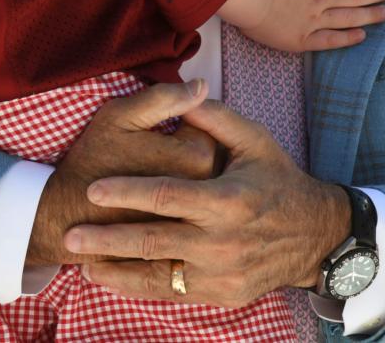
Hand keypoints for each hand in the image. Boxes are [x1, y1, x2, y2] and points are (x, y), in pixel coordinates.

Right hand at [26, 79, 216, 266]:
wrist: (67, 218)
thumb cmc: (93, 160)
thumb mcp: (119, 116)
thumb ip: (163, 97)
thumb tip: (202, 84)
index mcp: (196, 156)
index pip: (208, 124)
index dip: (182, 120)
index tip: (158, 128)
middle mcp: (206, 191)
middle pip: (213, 155)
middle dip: (189, 147)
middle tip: (153, 152)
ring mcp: (200, 218)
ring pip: (207, 185)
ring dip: (190, 178)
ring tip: (151, 175)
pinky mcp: (188, 241)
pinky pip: (196, 214)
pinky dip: (185, 208)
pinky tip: (156, 206)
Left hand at [65, 98, 350, 306]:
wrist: (312, 235)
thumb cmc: (277, 179)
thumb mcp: (254, 141)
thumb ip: (216, 119)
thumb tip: (186, 90)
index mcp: (228, 200)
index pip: (167, 196)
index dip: (128, 193)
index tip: (94, 190)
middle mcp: (223, 241)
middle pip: (154, 241)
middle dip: (108, 239)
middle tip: (71, 236)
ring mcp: (221, 274)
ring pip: (158, 275)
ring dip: (116, 270)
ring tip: (82, 263)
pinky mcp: (220, 294)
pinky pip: (172, 292)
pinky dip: (139, 287)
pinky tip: (113, 280)